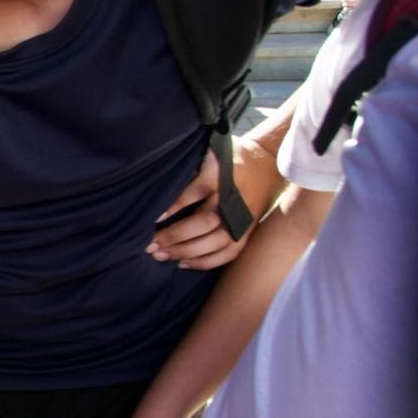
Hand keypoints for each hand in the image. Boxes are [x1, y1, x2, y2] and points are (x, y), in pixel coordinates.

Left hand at [145, 148, 249, 270]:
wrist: (268, 163)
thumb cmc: (229, 158)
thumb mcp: (210, 153)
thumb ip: (190, 168)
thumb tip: (158, 186)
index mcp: (222, 175)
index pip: (197, 190)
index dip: (175, 205)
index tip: (154, 218)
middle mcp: (234, 199)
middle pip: (205, 221)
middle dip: (175, 236)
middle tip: (149, 244)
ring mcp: (243, 218)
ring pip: (216, 241)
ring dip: (186, 252)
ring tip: (160, 255)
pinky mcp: (248, 231)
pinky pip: (229, 253)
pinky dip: (206, 261)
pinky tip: (183, 263)